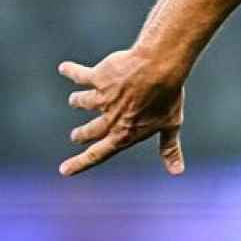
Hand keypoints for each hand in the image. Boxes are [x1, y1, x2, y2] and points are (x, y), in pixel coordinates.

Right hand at [57, 49, 186, 176]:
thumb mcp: (170, 124)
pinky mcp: (98, 77)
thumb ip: (169, 149)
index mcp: (125, 132)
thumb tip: (177, 172)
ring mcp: (102, 97)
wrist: (159, 68)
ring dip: (78, 101)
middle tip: (75, 136)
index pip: (98, 153)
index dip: (80, 163)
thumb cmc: (167, 97)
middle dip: (82, 134)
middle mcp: (110, 117)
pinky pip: (80, 75)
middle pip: (90, 130)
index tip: (64, 171)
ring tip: (75, 100)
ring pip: (83, 102)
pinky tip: (64, 68)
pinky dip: (71, 71)